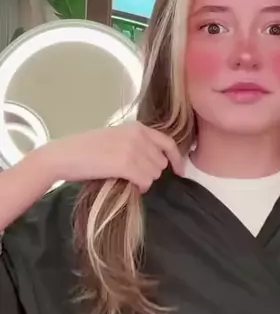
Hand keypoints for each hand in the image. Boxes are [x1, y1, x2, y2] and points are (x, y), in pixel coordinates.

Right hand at [36, 123, 183, 192]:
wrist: (64, 155)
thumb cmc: (85, 149)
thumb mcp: (115, 138)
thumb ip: (135, 144)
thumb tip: (154, 162)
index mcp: (137, 127)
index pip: (168, 142)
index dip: (177, 159)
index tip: (180, 171)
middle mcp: (138, 135)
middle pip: (161, 162)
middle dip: (152, 172)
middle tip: (135, 176)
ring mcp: (133, 149)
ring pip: (154, 173)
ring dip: (145, 180)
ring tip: (128, 179)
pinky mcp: (126, 164)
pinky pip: (145, 181)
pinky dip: (141, 187)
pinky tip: (130, 185)